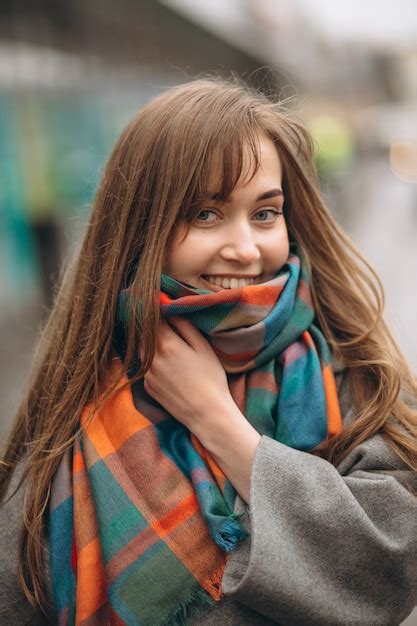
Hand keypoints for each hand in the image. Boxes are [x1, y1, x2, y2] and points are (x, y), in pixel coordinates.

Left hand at [141, 316, 261, 502]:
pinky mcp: (147, 387)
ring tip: (161, 339)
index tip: (157, 302)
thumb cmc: (211, 379)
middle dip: (149, 324)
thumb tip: (172, 311)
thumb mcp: (203, 348)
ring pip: (141, 350)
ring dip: (148, 342)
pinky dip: (150, 360)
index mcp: (167, 344)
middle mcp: (151, 358)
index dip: (155, 309)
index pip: (153, 319)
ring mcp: (147, 374)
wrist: (207, 414)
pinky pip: (145, 366)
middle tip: (156, 317)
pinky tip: (164, 362)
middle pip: (143, 333)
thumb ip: (185, 327)